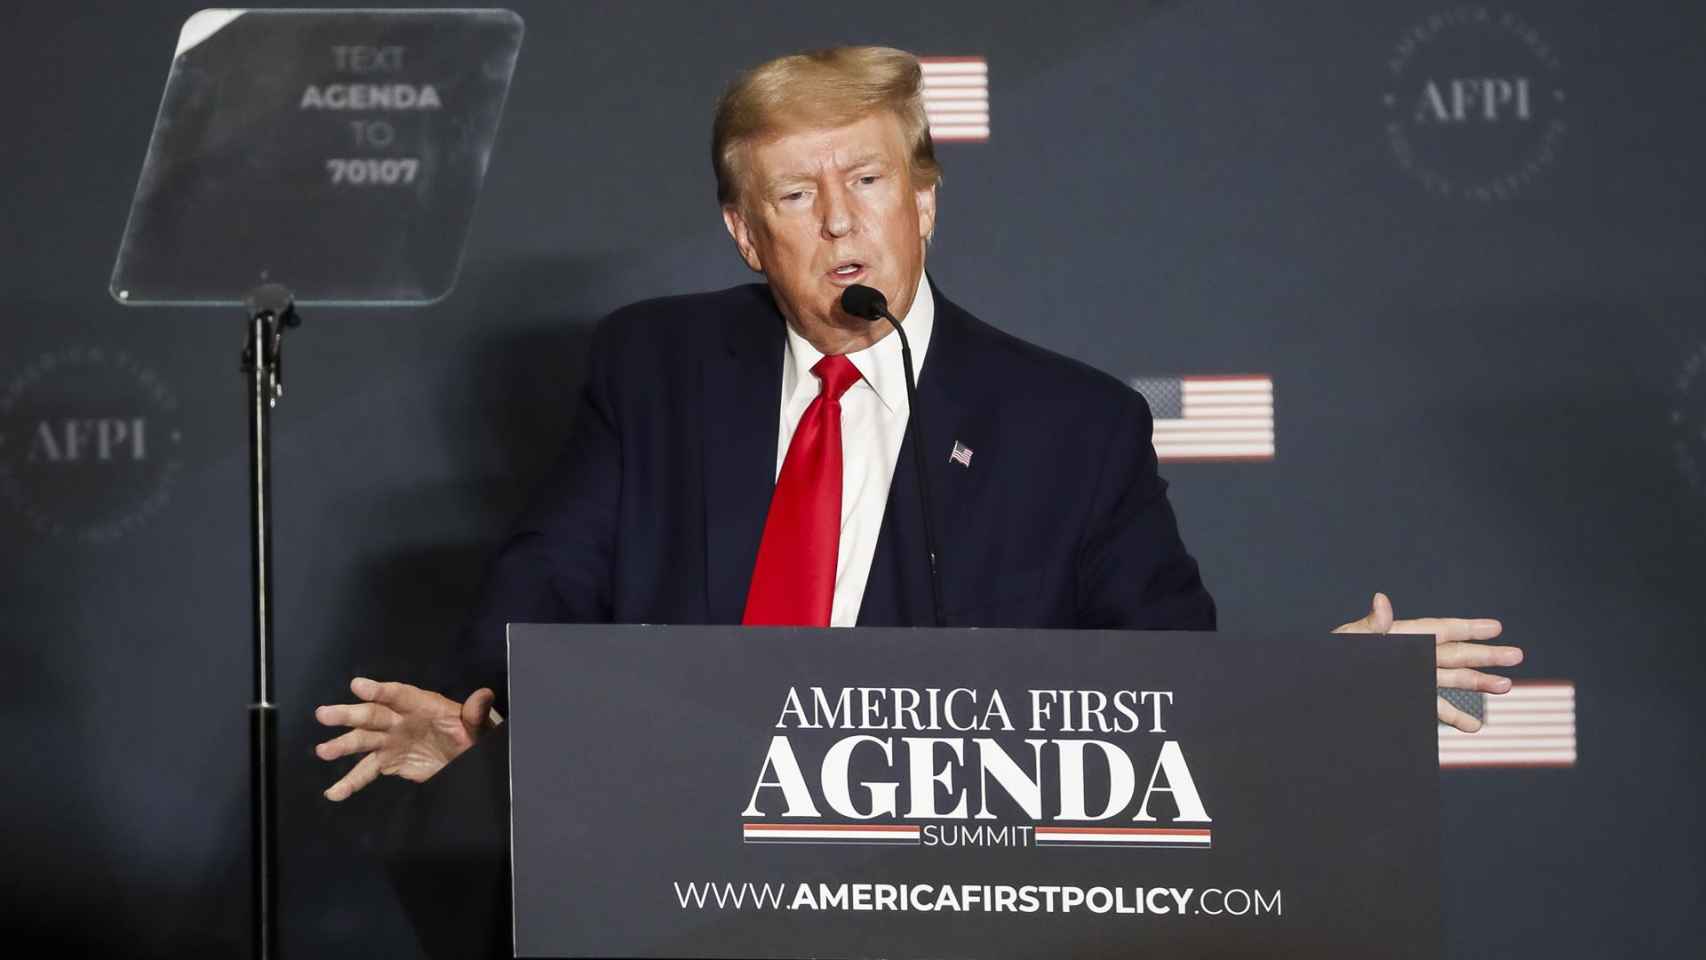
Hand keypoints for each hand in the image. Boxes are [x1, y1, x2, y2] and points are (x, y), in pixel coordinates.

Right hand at [314, 677, 495, 800]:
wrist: (468, 755)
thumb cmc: (474, 734)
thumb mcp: (481, 725)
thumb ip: (477, 714)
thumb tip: (483, 696)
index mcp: (423, 704)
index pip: (398, 695)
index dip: (378, 690)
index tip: (357, 686)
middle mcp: (401, 719)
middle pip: (372, 715)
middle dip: (348, 714)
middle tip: (324, 714)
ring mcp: (392, 740)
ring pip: (363, 741)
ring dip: (342, 746)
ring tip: (323, 751)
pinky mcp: (389, 761)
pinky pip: (367, 771)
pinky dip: (350, 782)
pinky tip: (334, 792)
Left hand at [1333, 592, 1522, 732]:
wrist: (1322, 689)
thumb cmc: (1333, 656)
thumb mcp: (1351, 639)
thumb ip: (1371, 624)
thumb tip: (1381, 599)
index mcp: (1400, 636)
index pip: (1440, 630)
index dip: (1468, 628)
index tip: (1496, 626)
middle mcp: (1411, 657)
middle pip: (1455, 655)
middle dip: (1486, 655)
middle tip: (1516, 655)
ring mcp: (1411, 678)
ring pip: (1452, 681)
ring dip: (1478, 684)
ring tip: (1505, 687)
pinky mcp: (1408, 699)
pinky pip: (1436, 708)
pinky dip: (1455, 717)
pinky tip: (1474, 725)